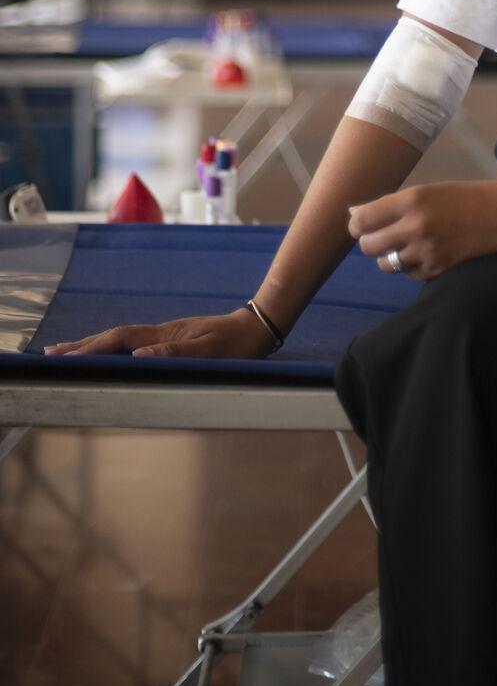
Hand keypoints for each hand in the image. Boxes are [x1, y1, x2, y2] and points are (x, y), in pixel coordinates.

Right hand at [43, 308, 275, 359]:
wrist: (256, 327)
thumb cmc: (236, 344)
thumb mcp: (209, 351)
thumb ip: (176, 352)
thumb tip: (138, 354)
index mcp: (164, 335)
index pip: (119, 340)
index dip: (91, 348)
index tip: (65, 358)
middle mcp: (160, 332)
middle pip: (113, 336)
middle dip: (82, 345)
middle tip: (50, 354)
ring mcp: (164, 334)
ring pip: (121, 338)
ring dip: (93, 345)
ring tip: (69, 351)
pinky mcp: (171, 339)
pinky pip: (132, 342)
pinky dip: (112, 347)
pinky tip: (108, 351)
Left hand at [349, 177, 496, 279]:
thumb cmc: (464, 196)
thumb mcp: (427, 190)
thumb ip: (391, 204)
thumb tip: (354, 214)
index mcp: (412, 200)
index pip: (363, 220)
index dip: (356, 225)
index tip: (361, 224)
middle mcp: (415, 227)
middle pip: (368, 245)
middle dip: (369, 241)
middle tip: (381, 235)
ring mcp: (426, 251)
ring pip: (385, 264)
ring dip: (388, 256)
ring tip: (402, 245)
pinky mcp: (437, 269)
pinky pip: (407, 274)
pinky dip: (409, 267)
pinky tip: (421, 254)